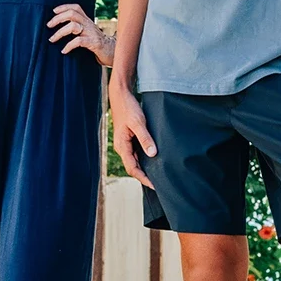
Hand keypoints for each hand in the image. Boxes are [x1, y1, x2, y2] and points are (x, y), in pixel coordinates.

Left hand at [46, 3, 110, 64]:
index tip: (53, 11)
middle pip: (72, 14)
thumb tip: (60, 28)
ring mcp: (91, 33)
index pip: (76, 8)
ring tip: (52, 39)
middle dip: (58, 18)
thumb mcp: (88, 32)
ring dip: (60, 32)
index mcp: (87, 20)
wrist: (112, 52)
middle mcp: (89, 24)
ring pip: (73, 26)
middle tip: (49, 25)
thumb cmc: (96, 43)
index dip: (64, 7)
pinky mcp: (94, 43)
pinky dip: (69, 46)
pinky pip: (78, 41)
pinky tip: (64, 51)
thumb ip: (78, 28)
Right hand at [110, 73, 155, 188]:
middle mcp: (122, 147)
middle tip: (160, 183)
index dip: (143, 178)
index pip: (132, 168)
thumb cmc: (128, 107)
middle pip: (133, 167)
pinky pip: (136, 153)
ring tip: (159, 175)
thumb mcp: (138, 122)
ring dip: (145, 168)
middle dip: (145, 176)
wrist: (121, 95)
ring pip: (135, 160)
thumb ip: (145, 138)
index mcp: (122, 146)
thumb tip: (152, 154)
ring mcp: (125, 143)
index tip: (155, 185)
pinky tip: (154, 160)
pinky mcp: (129, 139)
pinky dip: (145, 159)